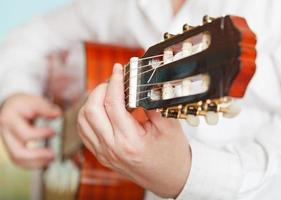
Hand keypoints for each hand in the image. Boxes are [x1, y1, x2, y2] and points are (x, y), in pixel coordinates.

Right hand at [0, 94, 60, 168]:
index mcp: (9, 119)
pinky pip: (19, 161)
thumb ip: (46, 108)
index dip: (41, 135)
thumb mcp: (34, 101)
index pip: (25, 134)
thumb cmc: (24, 104)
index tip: (54, 132)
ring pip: (17, 160)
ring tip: (52, 159)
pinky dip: (32, 164)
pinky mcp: (11, 148)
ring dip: (36, 163)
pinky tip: (46, 161)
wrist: (11, 107)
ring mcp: (6, 142)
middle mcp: (4, 133)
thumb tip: (58, 114)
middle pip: (18, 152)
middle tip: (53, 154)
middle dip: (37, 156)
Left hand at [77, 64, 190, 197]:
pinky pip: (84, 132)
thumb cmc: (172, 155)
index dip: (115, 81)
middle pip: (91, 111)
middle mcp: (112, 148)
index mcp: (130, 141)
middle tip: (114, 82)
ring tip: (108, 94)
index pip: (113, 104)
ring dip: (92, 102)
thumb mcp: (169, 126)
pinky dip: (89, 116)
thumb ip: (152, 103)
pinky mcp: (101, 155)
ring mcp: (104, 153)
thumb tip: (139, 83)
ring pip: (83, 120)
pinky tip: (102, 110)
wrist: (170, 179)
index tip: (118, 69)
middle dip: (100, 89)